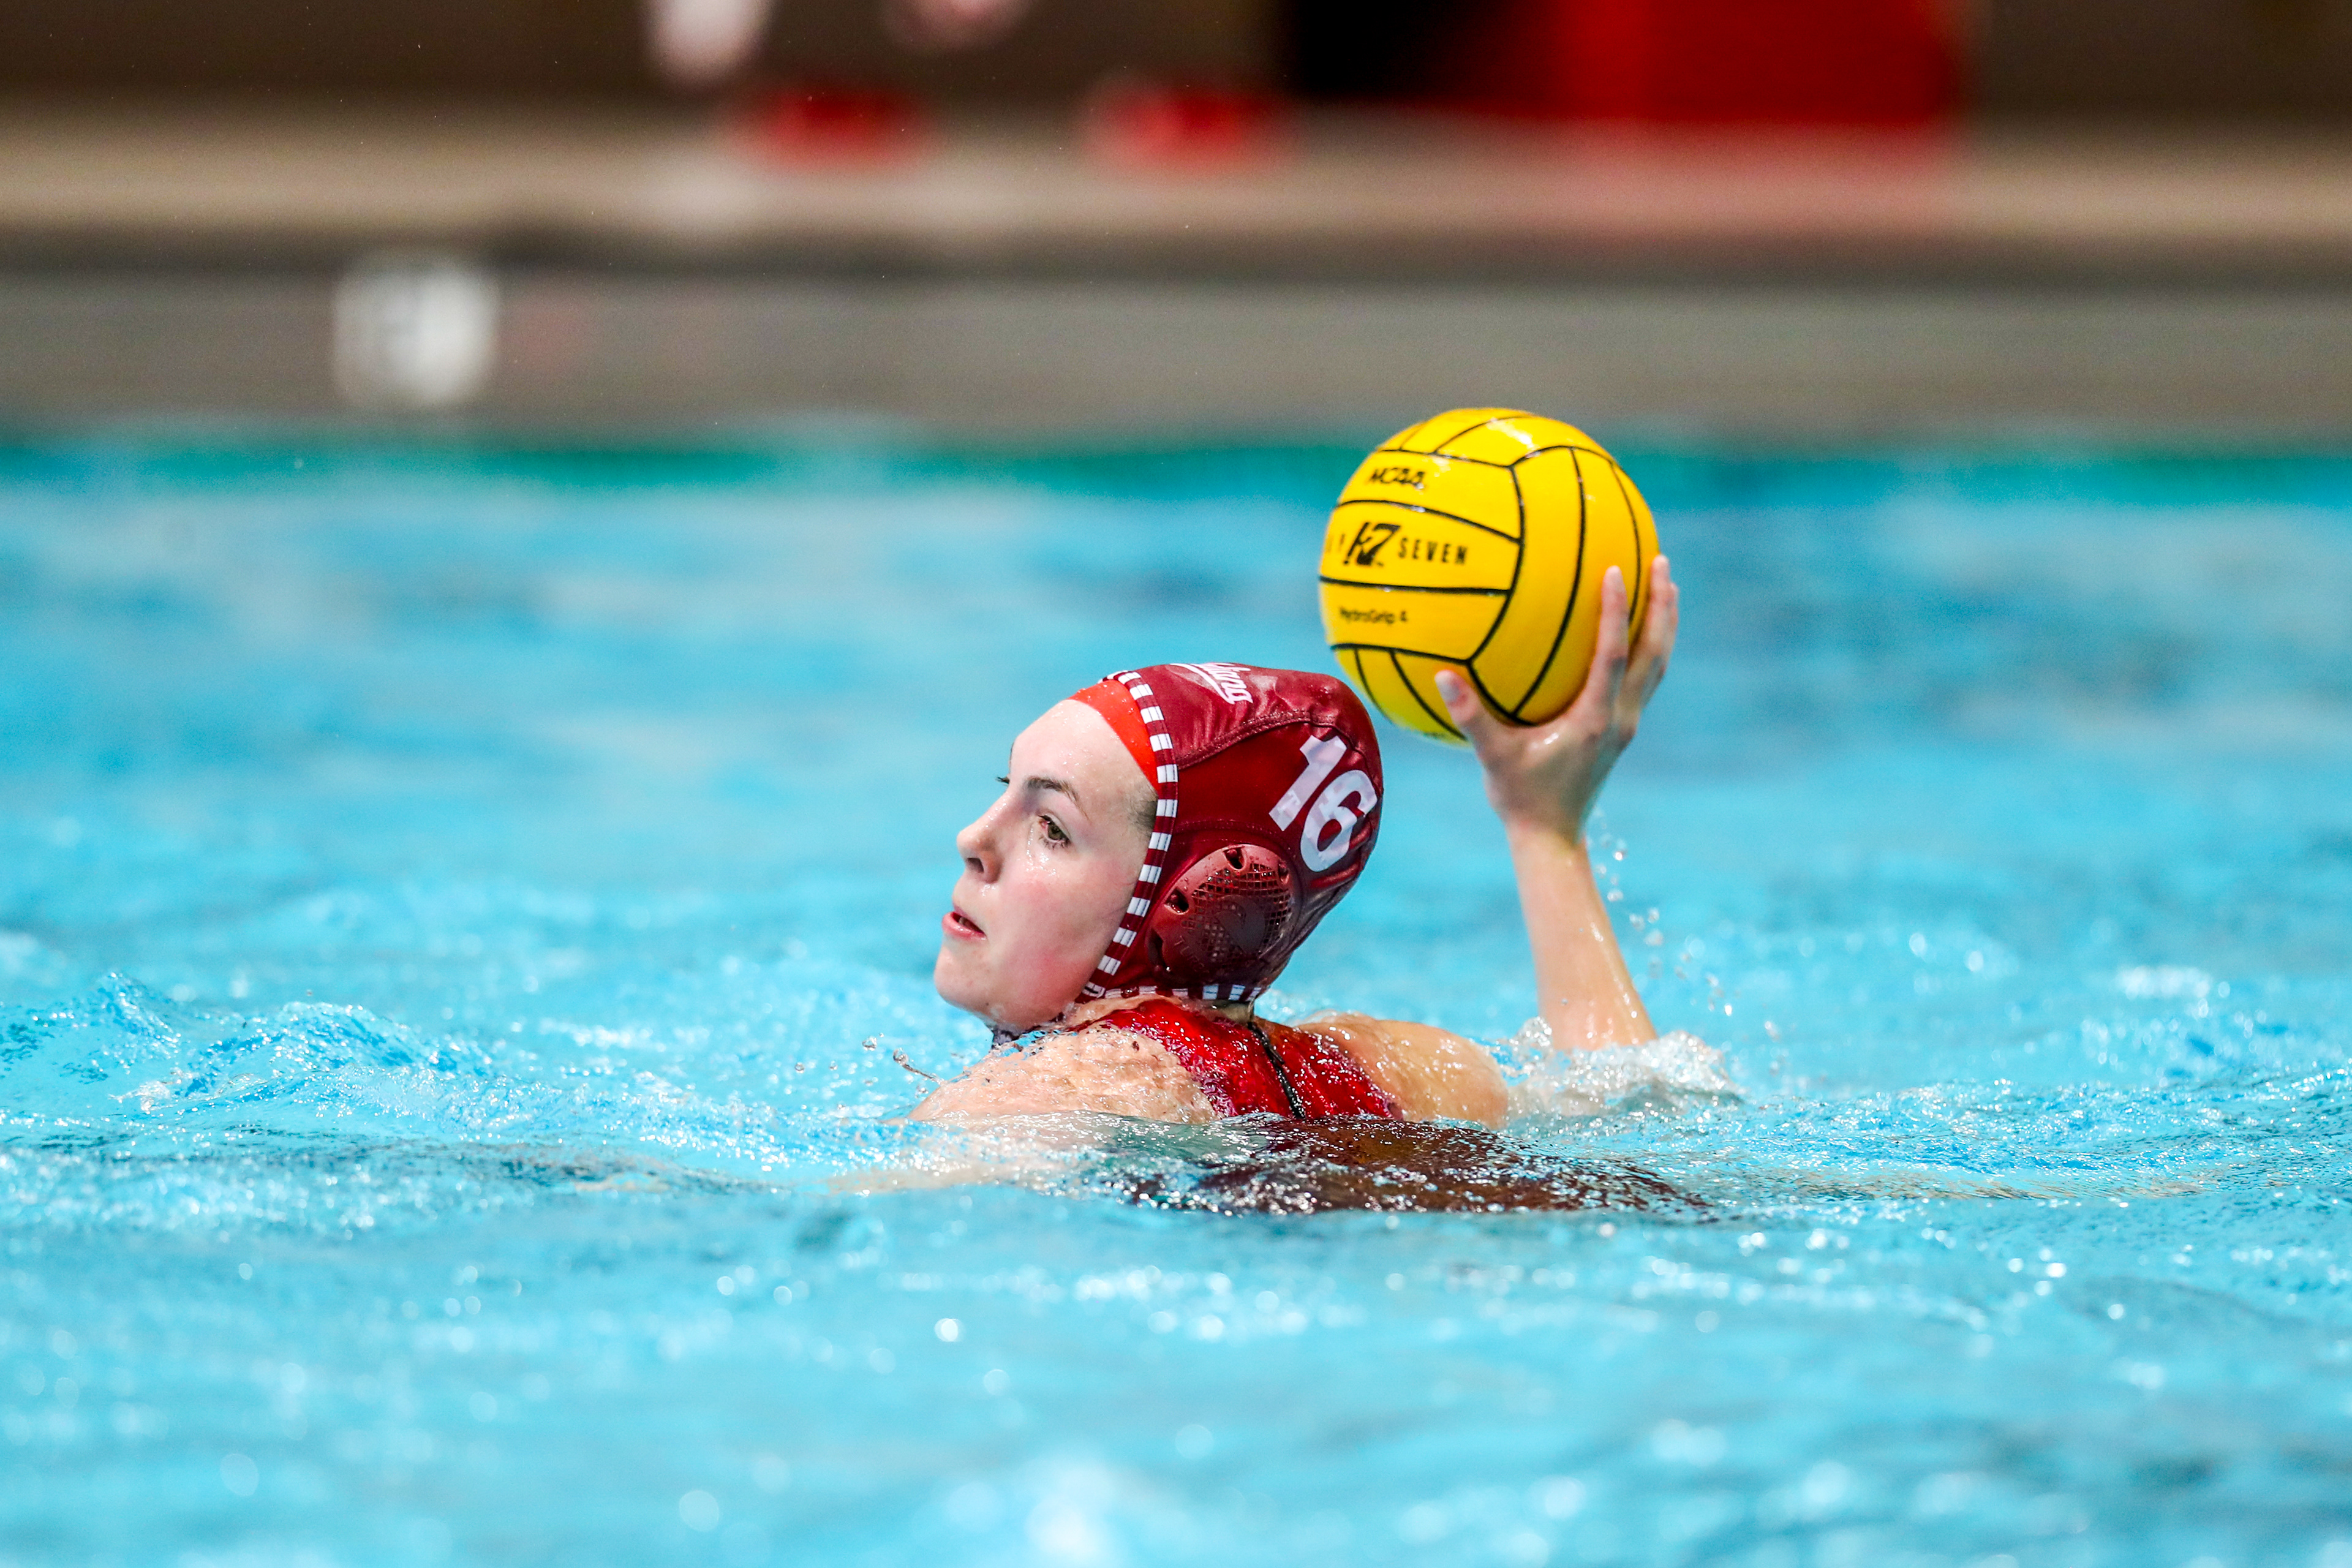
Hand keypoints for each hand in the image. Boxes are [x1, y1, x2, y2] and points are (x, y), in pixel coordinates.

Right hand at [1435, 555, 1677, 844]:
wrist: (1553, 837)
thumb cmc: (1520, 798)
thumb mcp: (1492, 758)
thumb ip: (1471, 718)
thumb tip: (1443, 676)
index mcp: (1593, 721)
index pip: (1613, 656)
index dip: (1616, 612)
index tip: (1617, 570)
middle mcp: (1619, 719)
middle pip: (1654, 654)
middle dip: (1661, 607)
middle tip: (1661, 561)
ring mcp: (1625, 724)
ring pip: (1657, 665)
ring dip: (1664, 623)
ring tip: (1664, 582)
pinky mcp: (1621, 729)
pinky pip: (1644, 677)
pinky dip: (1647, 644)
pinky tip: (1636, 625)